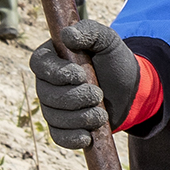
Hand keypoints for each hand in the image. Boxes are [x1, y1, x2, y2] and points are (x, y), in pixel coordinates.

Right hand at [29, 18, 141, 148]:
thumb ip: (88, 31)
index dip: (56, 72)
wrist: (130, 89)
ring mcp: (52, 106)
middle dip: (75, 97)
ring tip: (101, 114)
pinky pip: (59, 136)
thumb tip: (67, 35)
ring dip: (80, 117)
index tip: (80, 75)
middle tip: (98, 94)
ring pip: (54, 117)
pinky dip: (73, 138)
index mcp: (52, 57)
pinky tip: (88, 136)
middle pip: (46, 94)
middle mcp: (46, 82)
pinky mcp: (63, 127)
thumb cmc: (114, 60)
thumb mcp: (107, 39)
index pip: (39, 64)